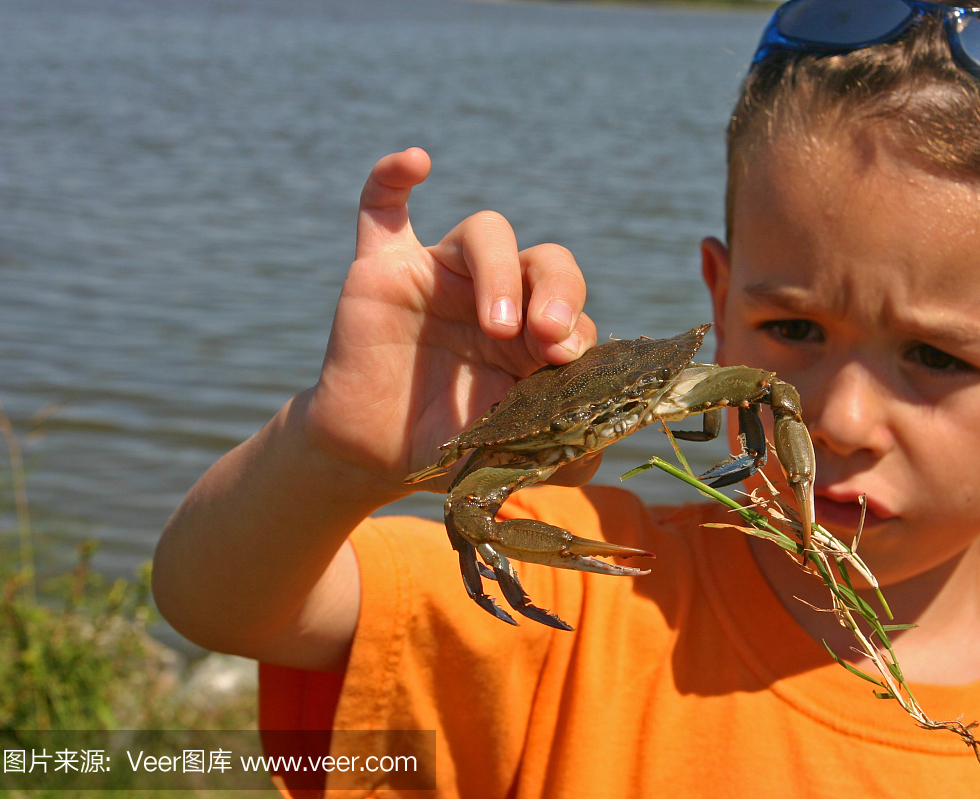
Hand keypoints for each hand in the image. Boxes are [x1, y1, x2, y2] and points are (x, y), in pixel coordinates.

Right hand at [301, 148, 597, 494]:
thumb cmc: (451, 447)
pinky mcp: (383, 269)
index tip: (565, 363)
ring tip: (498, 324)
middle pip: (543, 259)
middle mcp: (497, 293)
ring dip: (501, 270)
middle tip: (548, 332)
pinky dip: (392, 177)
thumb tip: (606, 440)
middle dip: (558, 288)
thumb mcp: (512, 452)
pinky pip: (383, 207)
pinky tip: (416, 161)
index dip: (578, 327)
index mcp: (536, 333)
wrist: (373, 456)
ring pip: (484, 232)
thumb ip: (563, 450)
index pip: (573, 307)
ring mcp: (441, 275)